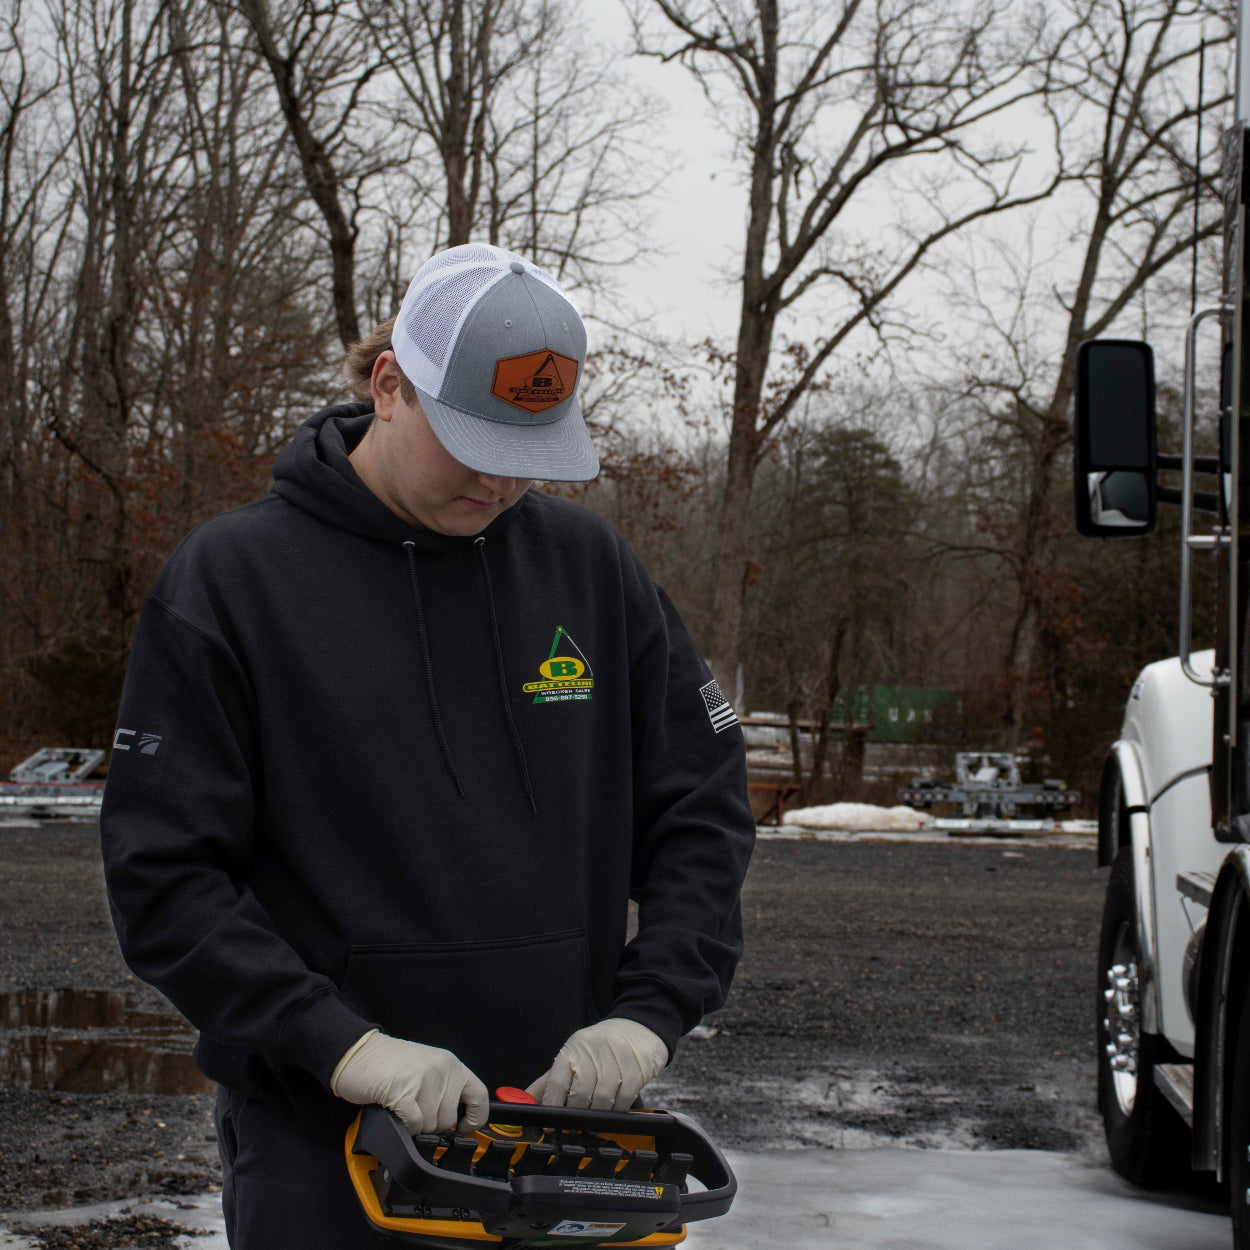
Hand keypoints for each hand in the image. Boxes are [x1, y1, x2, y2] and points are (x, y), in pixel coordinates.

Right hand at [331, 1030, 488, 1133]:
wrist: (357, 1053)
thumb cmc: (387, 1063)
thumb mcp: (426, 1068)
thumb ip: (444, 1088)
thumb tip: (455, 1121)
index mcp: (450, 1064)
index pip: (479, 1095)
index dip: (475, 1118)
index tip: (464, 1128)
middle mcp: (442, 1069)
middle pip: (449, 1118)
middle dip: (431, 1125)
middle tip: (415, 1112)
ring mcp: (424, 1079)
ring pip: (430, 1125)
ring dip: (415, 1125)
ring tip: (403, 1107)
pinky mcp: (404, 1091)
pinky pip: (414, 1124)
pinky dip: (405, 1127)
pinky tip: (396, 1112)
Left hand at [526, 1018, 668, 1111]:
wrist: (636, 1028)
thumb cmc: (599, 1047)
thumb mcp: (573, 1056)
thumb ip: (549, 1081)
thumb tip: (525, 1101)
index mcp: (573, 1049)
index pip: (556, 1081)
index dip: (551, 1106)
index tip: (550, 1124)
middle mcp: (592, 1052)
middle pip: (579, 1093)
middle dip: (576, 1113)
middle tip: (575, 1124)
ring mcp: (616, 1059)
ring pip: (602, 1099)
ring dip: (597, 1115)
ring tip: (594, 1120)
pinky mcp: (636, 1068)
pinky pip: (623, 1098)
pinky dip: (617, 1110)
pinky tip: (614, 1108)